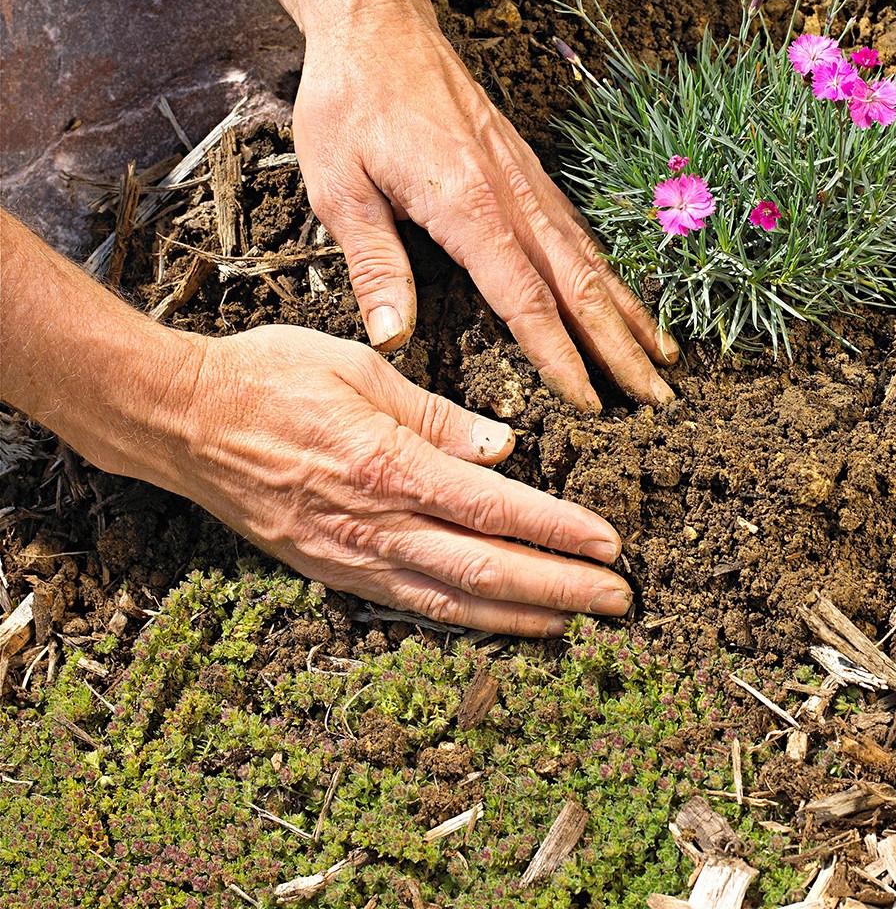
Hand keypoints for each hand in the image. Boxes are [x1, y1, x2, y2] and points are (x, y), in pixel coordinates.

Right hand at [153, 325, 632, 635]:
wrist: (181, 419)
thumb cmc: (269, 377)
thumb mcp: (360, 368)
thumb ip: (436, 414)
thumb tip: (503, 444)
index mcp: (387, 464)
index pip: (494, 506)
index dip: (557, 529)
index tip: (609, 542)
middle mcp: (372, 522)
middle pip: (483, 568)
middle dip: (559, 587)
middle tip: (619, 599)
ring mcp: (348, 556)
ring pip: (449, 600)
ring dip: (520, 615)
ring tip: (577, 622)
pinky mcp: (329, 570)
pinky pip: (407, 604)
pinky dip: (461, 619)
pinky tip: (497, 621)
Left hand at [292, 0, 676, 411]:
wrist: (379, 24)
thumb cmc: (350, 102)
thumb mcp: (337, 187)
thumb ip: (374, 264)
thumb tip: (393, 337)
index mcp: (466, 205)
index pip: (524, 299)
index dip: (560, 356)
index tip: (590, 403)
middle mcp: (512, 194)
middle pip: (580, 285)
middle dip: (622, 347)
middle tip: (660, 398)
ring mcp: (526, 179)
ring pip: (591, 257)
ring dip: (630, 312)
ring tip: (665, 356)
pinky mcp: (526, 168)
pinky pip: (578, 229)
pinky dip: (610, 270)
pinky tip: (623, 296)